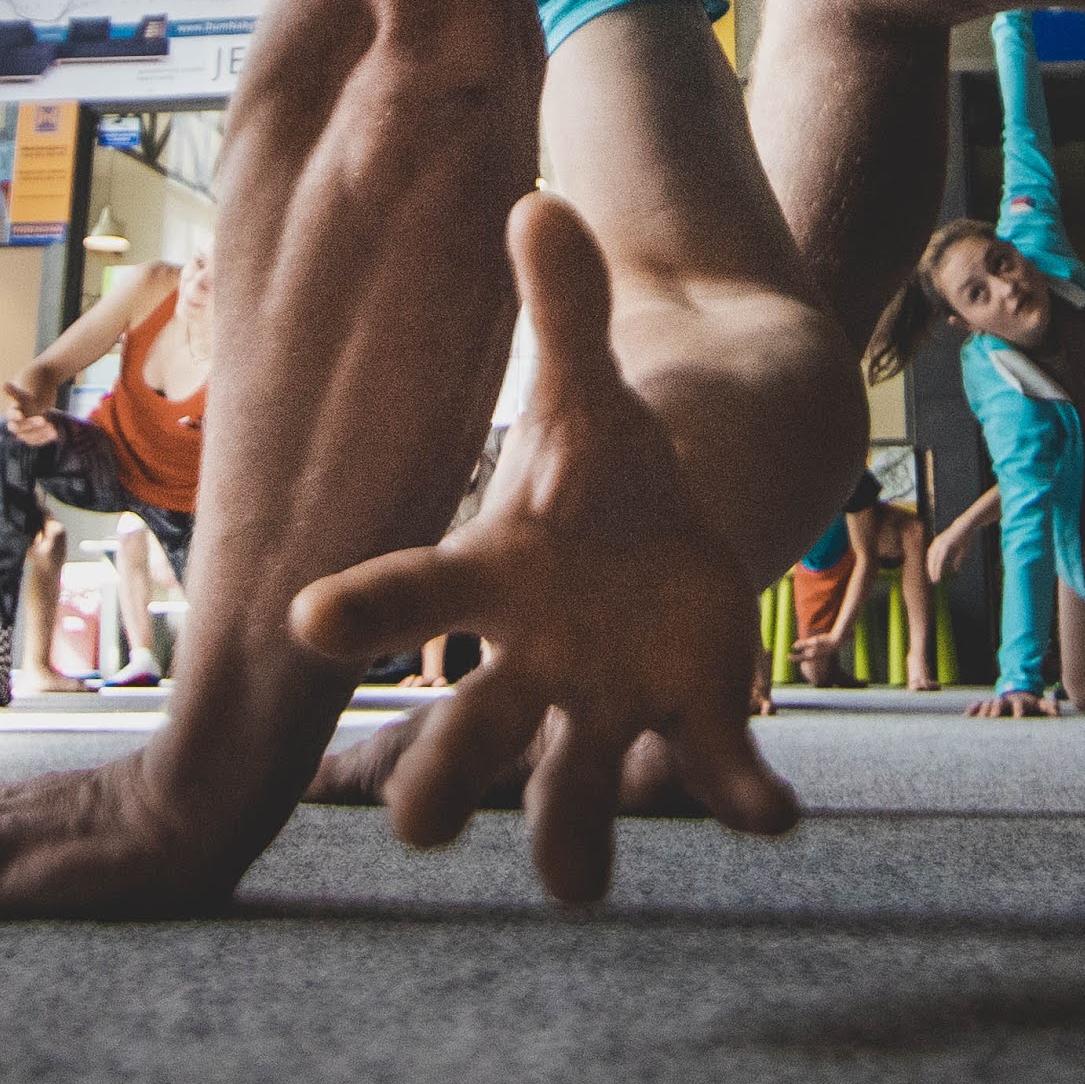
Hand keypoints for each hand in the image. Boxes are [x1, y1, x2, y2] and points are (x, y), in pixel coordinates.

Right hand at [0, 390, 64, 447]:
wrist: (42, 391)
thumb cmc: (32, 389)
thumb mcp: (26, 390)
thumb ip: (15, 392)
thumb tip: (3, 385)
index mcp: (12, 411)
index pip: (10, 416)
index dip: (14, 416)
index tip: (21, 415)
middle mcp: (17, 422)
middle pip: (19, 428)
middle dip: (30, 425)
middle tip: (43, 419)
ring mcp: (26, 430)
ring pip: (29, 437)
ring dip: (40, 434)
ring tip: (52, 428)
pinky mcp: (35, 434)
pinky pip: (38, 440)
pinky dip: (45, 437)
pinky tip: (55, 434)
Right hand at [282, 191, 801, 904]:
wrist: (665, 531)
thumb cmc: (599, 472)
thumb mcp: (590, 387)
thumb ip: (563, 306)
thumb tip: (539, 198)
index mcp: (493, 576)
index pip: (410, 593)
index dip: (364, 609)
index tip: (307, 621)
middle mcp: (532, 661)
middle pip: (469, 730)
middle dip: (439, 780)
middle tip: (414, 826)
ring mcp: (606, 702)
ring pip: (568, 789)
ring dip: (569, 837)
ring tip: (575, 885)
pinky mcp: (688, 719)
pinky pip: (708, 771)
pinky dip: (739, 795)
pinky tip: (776, 813)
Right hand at [964, 687, 1070, 718]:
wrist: (1017, 694)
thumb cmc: (1031, 705)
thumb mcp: (1041, 704)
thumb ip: (1049, 707)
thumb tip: (1057, 711)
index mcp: (1020, 702)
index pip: (1020, 705)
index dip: (1019, 711)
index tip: (1019, 718)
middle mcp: (1006, 701)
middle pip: (1000, 703)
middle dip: (996, 709)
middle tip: (992, 718)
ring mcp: (995, 702)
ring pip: (987, 704)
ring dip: (983, 710)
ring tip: (979, 719)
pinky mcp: (987, 706)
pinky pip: (977, 706)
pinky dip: (971, 710)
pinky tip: (965, 717)